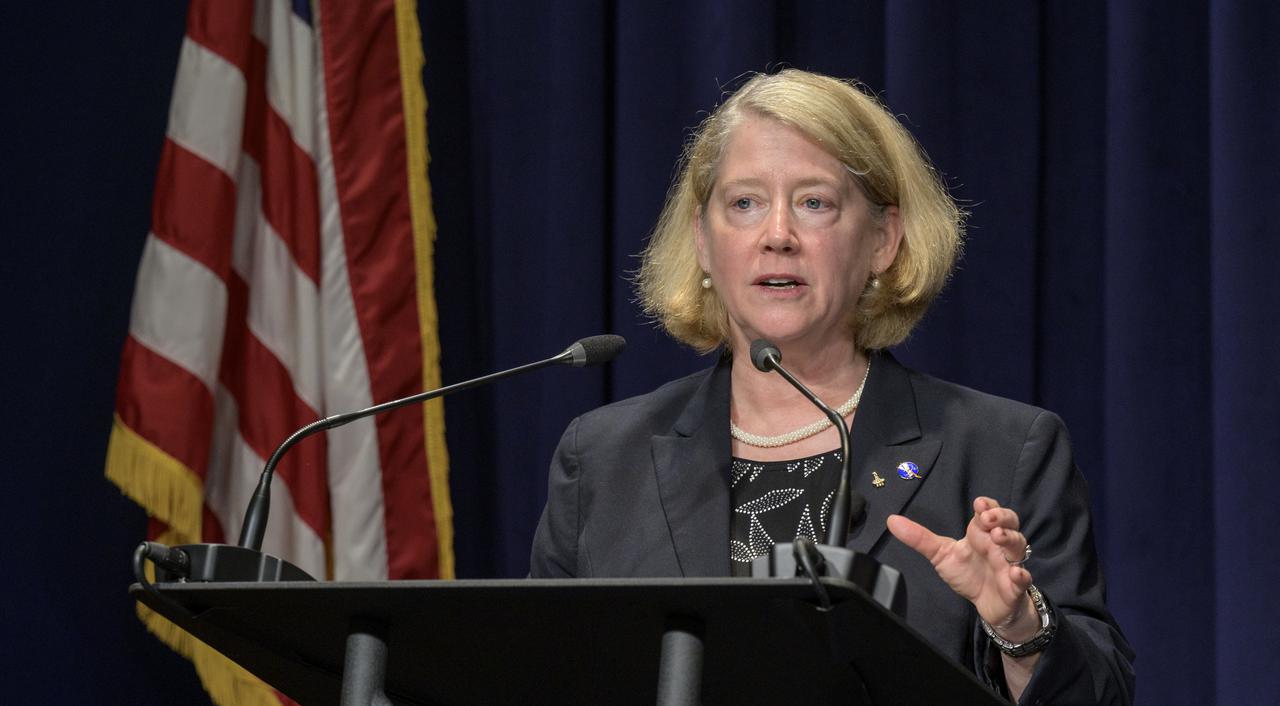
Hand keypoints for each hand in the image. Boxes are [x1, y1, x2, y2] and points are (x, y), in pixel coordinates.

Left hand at [887, 497, 1038, 641]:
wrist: (986, 604)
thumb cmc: (968, 574)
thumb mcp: (941, 554)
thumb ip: (919, 538)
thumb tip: (891, 520)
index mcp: (981, 533)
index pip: (990, 511)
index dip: (988, 506)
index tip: (978, 504)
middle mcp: (998, 545)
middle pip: (1010, 522)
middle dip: (1002, 517)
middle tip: (987, 519)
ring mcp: (1009, 563)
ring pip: (1018, 545)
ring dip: (1010, 539)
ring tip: (998, 537)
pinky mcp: (1014, 586)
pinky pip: (1023, 579)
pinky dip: (1021, 575)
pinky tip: (1016, 573)